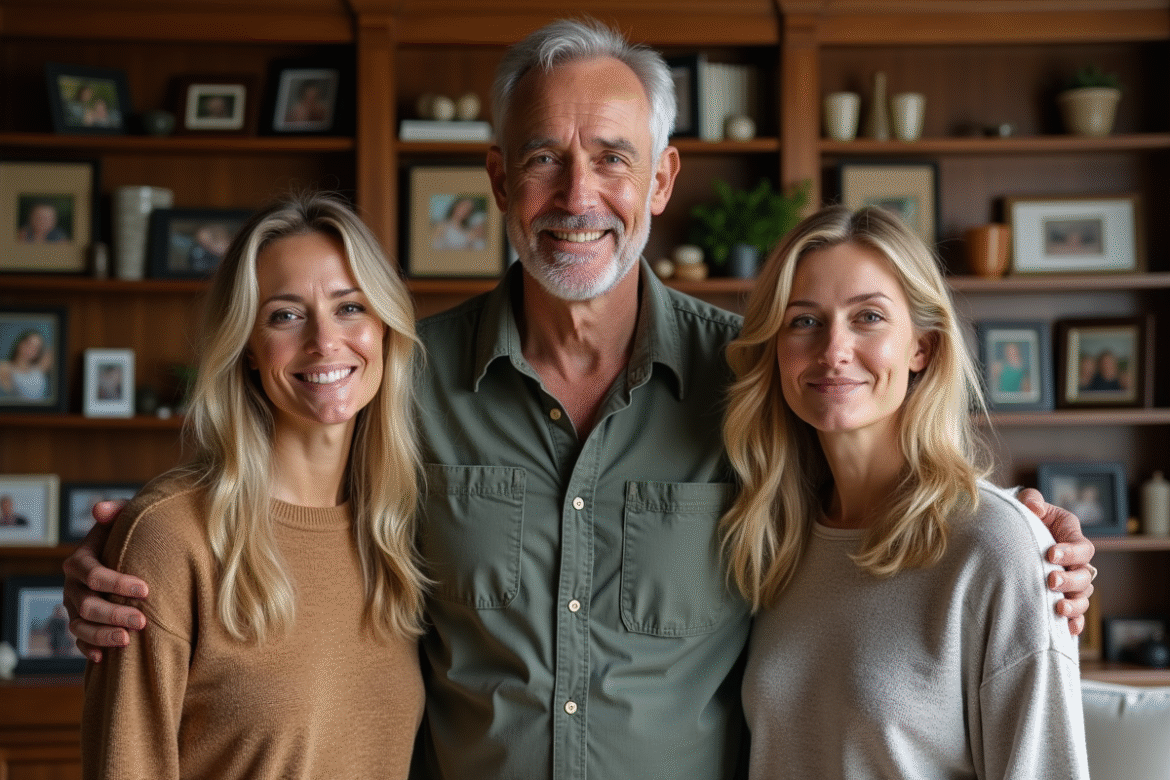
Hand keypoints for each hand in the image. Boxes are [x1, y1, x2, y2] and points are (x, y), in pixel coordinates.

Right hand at [62, 499, 148, 661]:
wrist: (129, 553)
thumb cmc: (129, 534)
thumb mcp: (125, 518)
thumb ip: (115, 511)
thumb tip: (99, 509)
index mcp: (80, 560)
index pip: (93, 574)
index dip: (117, 583)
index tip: (145, 589)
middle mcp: (72, 585)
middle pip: (87, 604)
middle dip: (114, 614)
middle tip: (142, 621)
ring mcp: (74, 607)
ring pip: (80, 626)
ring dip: (102, 635)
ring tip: (127, 641)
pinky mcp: (81, 623)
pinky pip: (79, 641)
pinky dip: (90, 649)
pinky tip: (104, 657)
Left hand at [1019, 487, 1095, 636]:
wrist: (1011, 535)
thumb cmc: (1023, 516)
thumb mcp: (1027, 503)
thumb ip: (1031, 500)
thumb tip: (1033, 505)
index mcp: (1071, 536)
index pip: (1083, 548)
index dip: (1071, 552)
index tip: (1051, 554)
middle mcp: (1075, 561)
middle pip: (1085, 576)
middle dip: (1070, 580)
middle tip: (1050, 581)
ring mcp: (1070, 581)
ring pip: (1083, 597)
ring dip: (1074, 604)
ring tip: (1058, 608)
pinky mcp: (1061, 596)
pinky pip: (1075, 614)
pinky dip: (1074, 622)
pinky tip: (1068, 630)